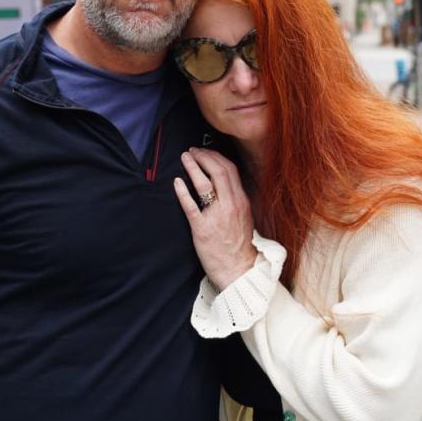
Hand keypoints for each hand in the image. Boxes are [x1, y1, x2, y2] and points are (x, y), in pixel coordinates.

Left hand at [174, 147, 257, 289]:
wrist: (239, 269)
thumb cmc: (239, 244)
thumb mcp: (245, 216)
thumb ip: (236, 198)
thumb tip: (224, 182)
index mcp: (241, 201)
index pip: (230, 169)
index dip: (215, 156)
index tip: (205, 152)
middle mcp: (231, 205)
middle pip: (218, 171)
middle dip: (203, 156)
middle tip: (192, 151)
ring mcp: (217, 216)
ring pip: (205, 184)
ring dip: (193, 167)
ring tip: (185, 158)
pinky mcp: (202, 229)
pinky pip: (191, 206)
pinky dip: (183, 191)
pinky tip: (177, 182)